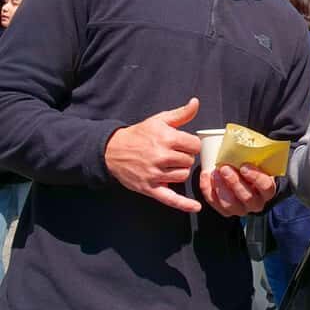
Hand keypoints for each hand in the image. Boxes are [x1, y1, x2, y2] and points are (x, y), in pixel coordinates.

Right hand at [105, 97, 201, 212]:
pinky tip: (196, 207)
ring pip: (183, 176)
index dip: (191, 145)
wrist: (113, 150)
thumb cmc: (140, 134)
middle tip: (172, 154)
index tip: (183, 144)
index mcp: (166, 138)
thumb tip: (196, 102)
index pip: (194, 145)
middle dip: (184, 158)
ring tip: (167, 165)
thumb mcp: (159, 120)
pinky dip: (184, 204)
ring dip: (179, 171)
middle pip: (189, 161)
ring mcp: (155, 174)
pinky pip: (170, 198)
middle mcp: (161, 156)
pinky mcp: (149, 188)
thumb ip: (181, 113)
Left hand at [199, 163, 275, 216]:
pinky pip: (215, 203)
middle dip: (234, 182)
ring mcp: (240, 209)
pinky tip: (206, 176)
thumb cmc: (252, 167)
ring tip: (214, 172)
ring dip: (220, 187)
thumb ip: (254, 156)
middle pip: (247, 197)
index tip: (244, 166)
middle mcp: (255, 203)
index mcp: (267, 190)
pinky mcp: (225, 211)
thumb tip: (243, 140)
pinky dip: (208, 190)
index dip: (255, 177)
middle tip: (225, 168)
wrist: (244, 177)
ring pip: (229, 204)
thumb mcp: (257, 161)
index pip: (265, 187)